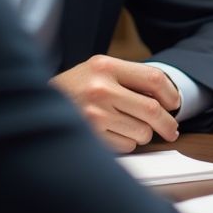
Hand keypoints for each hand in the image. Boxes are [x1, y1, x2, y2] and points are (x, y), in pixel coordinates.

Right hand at [50, 55, 180, 152]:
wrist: (38, 104)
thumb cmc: (75, 87)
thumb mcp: (99, 70)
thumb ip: (129, 78)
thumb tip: (167, 97)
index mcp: (105, 66)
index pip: (153, 78)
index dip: (171, 93)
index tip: (174, 104)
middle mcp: (100, 89)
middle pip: (152, 110)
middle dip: (168, 123)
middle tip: (171, 129)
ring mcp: (94, 115)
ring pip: (142, 132)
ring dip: (144, 134)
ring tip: (130, 126)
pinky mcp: (91, 136)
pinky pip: (126, 146)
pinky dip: (127, 143)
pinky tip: (114, 133)